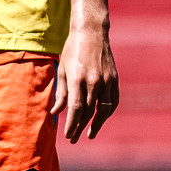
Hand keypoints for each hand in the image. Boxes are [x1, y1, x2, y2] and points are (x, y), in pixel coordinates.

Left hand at [51, 27, 118, 142]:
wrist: (91, 32)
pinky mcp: (114, 79)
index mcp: (78, 79)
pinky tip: (101, 118)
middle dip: (80, 127)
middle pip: (88, 112)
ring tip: (89, 134)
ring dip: (96, 124)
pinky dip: (107, 112)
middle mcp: (94, 81)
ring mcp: (107, 80)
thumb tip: (55, 113)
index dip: (72, 125)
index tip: (68, 135)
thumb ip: (61, 93)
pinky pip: (113, 101)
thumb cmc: (72, 50)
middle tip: (73, 138)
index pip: (76, 109)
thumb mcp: (62, 70)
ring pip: (103, 109)